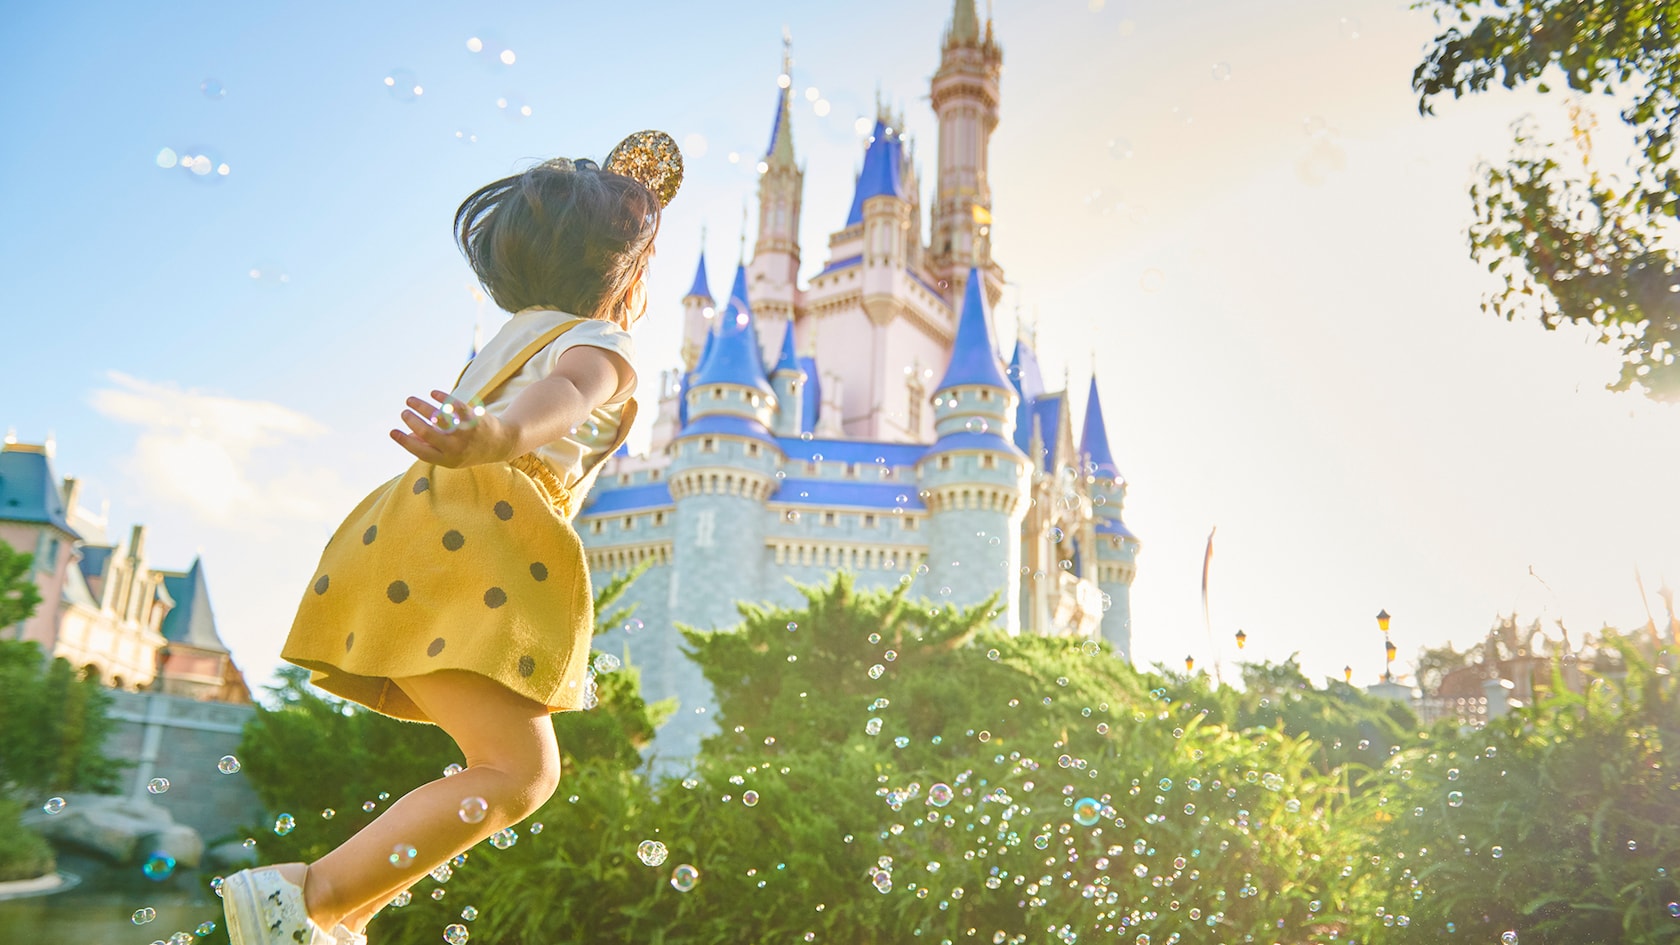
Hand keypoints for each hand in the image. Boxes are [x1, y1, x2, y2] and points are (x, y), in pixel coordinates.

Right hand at [390, 390, 515, 467]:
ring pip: (439, 417)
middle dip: (412, 421)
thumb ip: (430, 447)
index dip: (405, 441)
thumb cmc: (470, 450)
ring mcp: (465, 433)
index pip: (421, 452)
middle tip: (404, 412)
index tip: (392, 431)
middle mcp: (456, 448)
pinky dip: (443, 398)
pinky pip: (455, 406)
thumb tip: (407, 436)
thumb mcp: (451, 456)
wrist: (502, 444)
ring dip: (421, 407)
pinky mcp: (474, 418)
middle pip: (428, 433)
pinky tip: (433, 393)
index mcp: (448, 460)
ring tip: (411, 400)